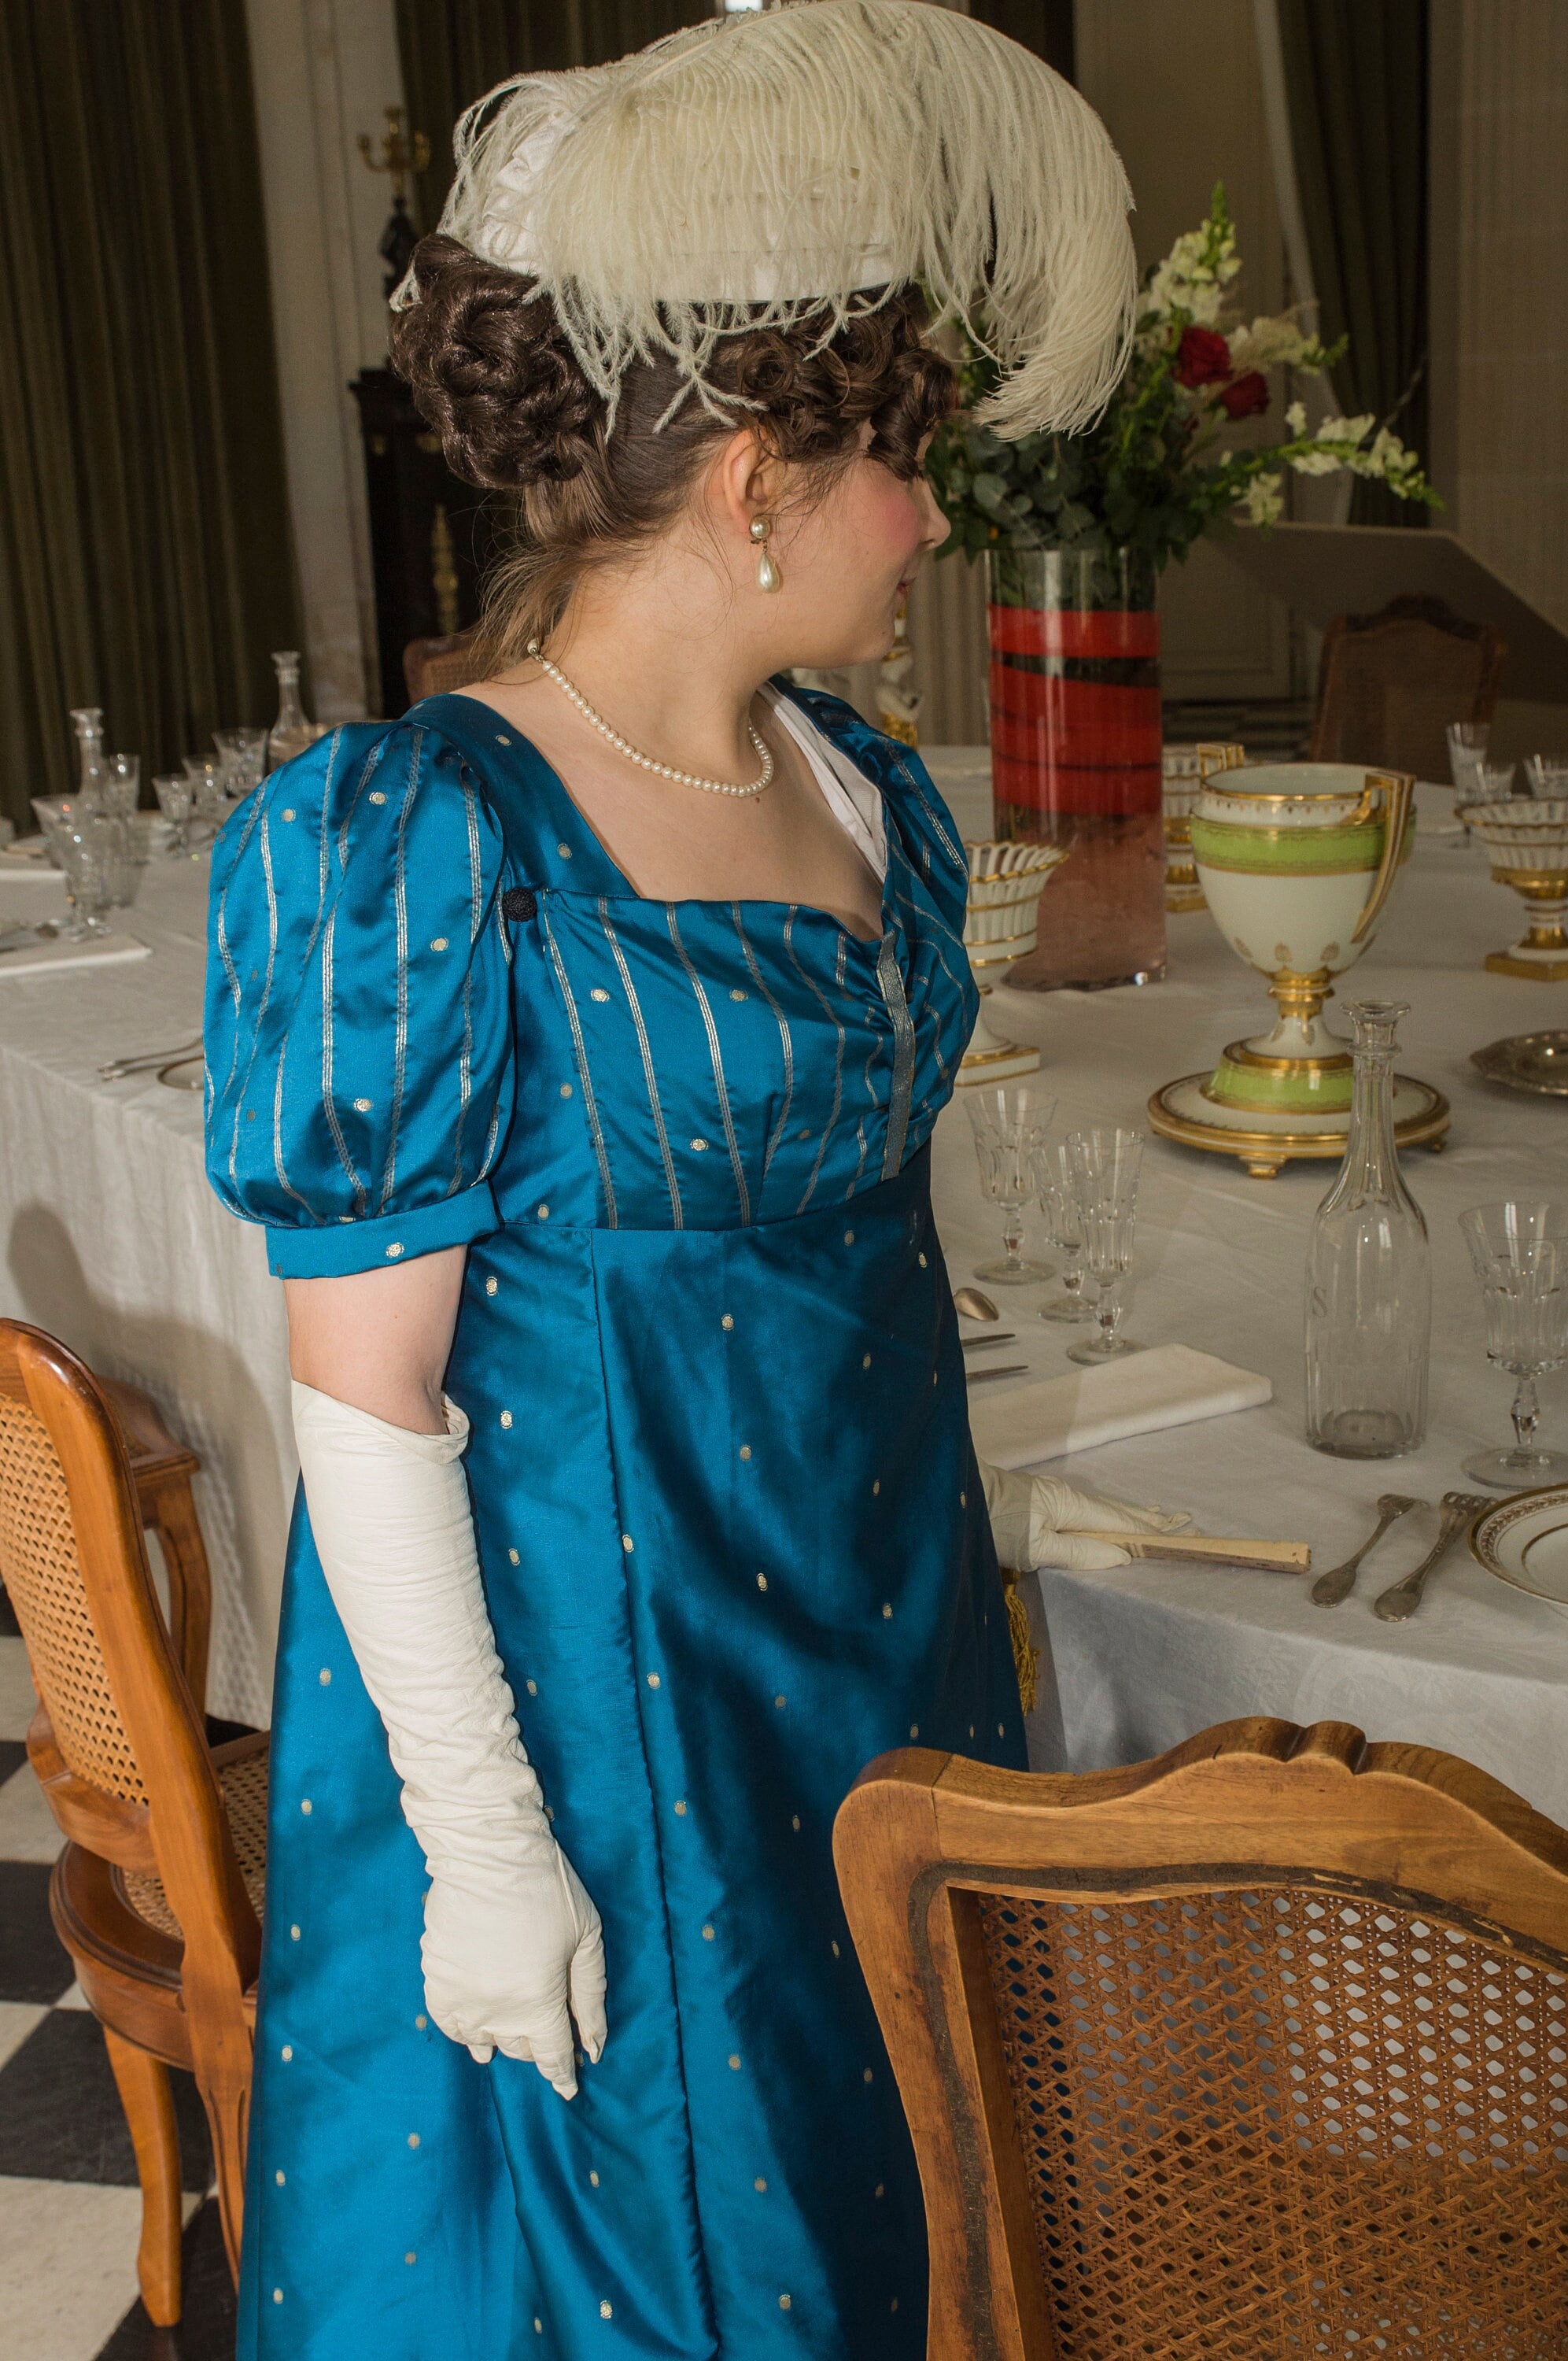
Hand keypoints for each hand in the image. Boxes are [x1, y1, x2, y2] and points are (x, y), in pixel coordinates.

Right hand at [422, 1842, 605, 2097]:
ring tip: (511, 2031)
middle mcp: (496, 2013)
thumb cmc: (548, 1890)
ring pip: (483, 2041)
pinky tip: (474, 2026)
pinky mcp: (435, 1980)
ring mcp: (461, 1999)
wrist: (488, 1854)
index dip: (563, 2073)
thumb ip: (590, 1999)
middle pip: (519, 2047)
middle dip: (537, 2044)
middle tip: (547, 2031)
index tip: (569, 2084)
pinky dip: (464, 2031)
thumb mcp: (587, 1940)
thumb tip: (594, 2048)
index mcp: (538, 2005)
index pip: (552, 2056)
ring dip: (501, 2039)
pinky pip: (449, 2025)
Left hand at [980, 1458, 1189, 1572]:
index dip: (1150, 1530)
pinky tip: (1110, 1515)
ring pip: (1103, 1507)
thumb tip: (1122, 1557)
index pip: (1120, 1521)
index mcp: (1072, 1505)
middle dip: (1149, 1518)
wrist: (955, 1496)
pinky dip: (1110, 1512)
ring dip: (1132, 1513)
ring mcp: (1055, 1495)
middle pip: (1117, 1511)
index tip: (1180, 1534)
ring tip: (1158, 1517)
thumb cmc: (993, 1525)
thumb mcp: (1035, 1548)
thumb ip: (1079, 1552)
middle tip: (1183, 1522)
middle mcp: (1069, 1496)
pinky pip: (1089, 1507)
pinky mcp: (1042, 1499)